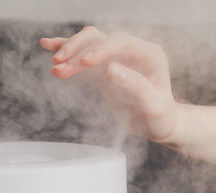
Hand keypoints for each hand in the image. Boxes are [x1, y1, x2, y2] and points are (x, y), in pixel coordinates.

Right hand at [39, 26, 179, 142]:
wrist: (160, 125)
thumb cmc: (161, 118)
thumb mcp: (153, 106)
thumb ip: (136, 87)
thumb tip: (111, 69)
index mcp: (150, 55)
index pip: (121, 42)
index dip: (101, 49)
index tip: (83, 63)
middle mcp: (134, 50)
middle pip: (100, 39)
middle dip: (78, 51)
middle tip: (61, 67)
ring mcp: (118, 56)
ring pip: (88, 43)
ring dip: (69, 53)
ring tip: (56, 69)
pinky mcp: (105, 65)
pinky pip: (84, 52)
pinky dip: (66, 48)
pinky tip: (48, 45)